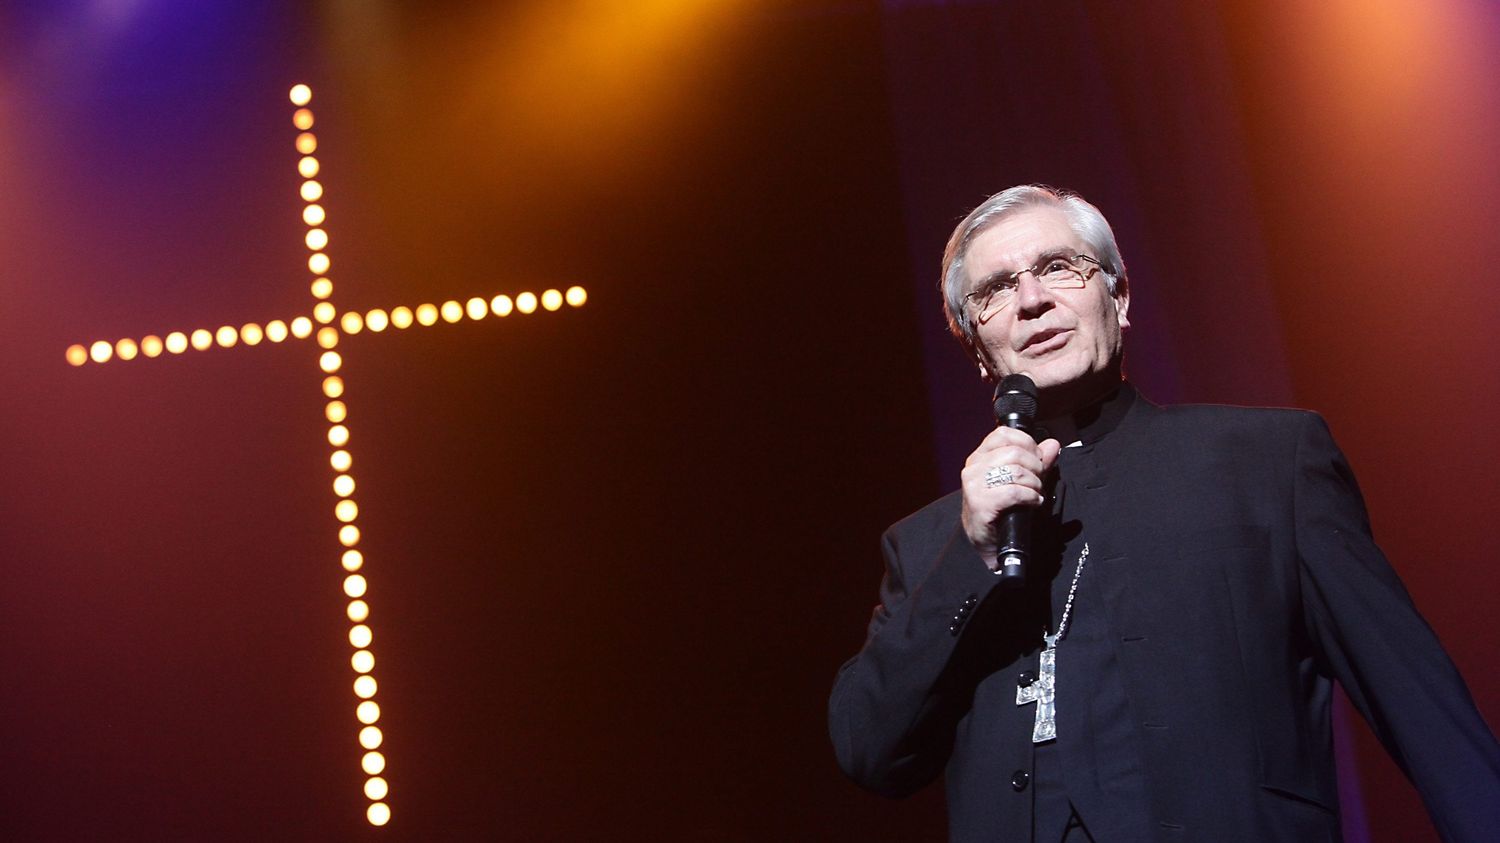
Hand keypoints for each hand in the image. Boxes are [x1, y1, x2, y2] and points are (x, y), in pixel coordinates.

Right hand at [960, 428, 1060, 562]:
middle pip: (1014, 452)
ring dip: (1034, 484)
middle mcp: (973, 467)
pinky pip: (1014, 492)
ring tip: (1035, 493)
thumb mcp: (1019, 480)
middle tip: (1038, 481)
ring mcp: (974, 485)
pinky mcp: (980, 503)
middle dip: (1035, 467)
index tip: (1036, 459)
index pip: (1004, 434)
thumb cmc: (1000, 508)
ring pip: (1016, 471)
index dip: (1027, 443)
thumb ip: (1036, 461)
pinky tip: (1033, 502)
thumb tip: (1052, 444)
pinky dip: (1030, 497)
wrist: (985, 540)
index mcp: (980, 456)